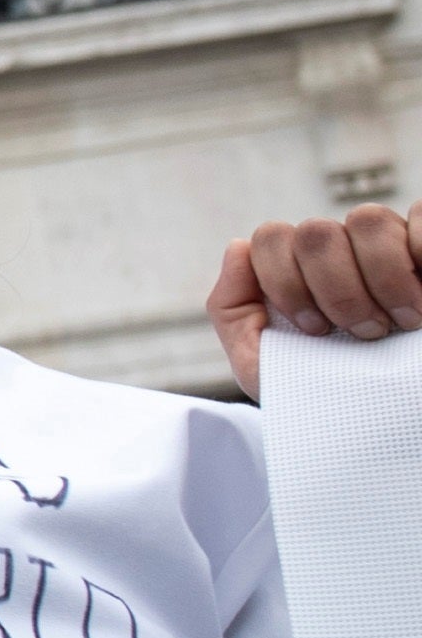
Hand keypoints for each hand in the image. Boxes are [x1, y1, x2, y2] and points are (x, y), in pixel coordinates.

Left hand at [211, 203, 421, 396]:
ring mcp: (389, 242)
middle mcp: (342, 246)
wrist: (383, 418)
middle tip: (366, 332)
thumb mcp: (264, 363)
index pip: (271, 237)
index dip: (287, 283)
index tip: (316, 331)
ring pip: (368, 219)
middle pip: (316, 231)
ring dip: (386, 277)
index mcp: (298, 267)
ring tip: (404, 320)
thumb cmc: (324, 388)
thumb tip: (238, 248)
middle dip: (336, 290)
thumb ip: (233, 308)